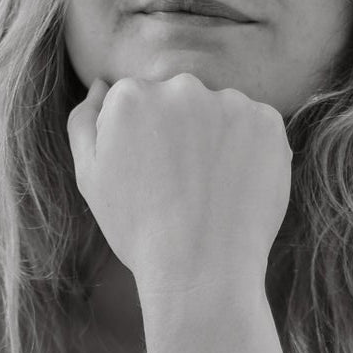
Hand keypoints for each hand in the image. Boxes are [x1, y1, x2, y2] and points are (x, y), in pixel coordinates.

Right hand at [66, 72, 291, 297]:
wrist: (201, 269)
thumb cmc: (138, 228)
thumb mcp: (90, 177)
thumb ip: (85, 121)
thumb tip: (101, 83)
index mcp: (131, 96)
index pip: (139, 101)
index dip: (144, 141)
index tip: (151, 174)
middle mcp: (181, 87)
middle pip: (180, 99)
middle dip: (182, 131)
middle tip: (183, 184)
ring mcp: (229, 102)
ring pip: (220, 112)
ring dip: (217, 138)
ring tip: (211, 190)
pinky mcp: (268, 122)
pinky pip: (256, 127)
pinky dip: (251, 151)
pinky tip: (237, 186)